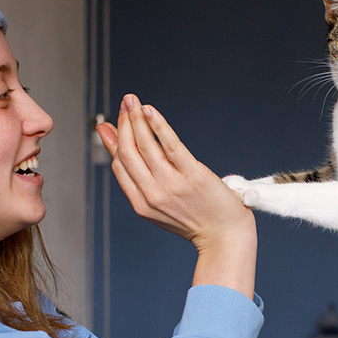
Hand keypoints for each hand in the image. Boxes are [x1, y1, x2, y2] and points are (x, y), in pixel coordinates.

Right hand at [96, 94, 256, 296]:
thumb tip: (128, 159)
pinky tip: (149, 110)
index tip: (113, 121)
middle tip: (126, 102)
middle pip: (128, 153)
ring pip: (145, 145)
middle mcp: (153, 195)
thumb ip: (143, 181)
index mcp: (142, 204)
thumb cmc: (195, 218)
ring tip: (133, 101)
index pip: (120, 165)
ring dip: (136, 119)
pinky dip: (157, 125)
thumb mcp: (160, 205)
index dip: (113, 140)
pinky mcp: (193, 175)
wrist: (224, 236)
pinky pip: (170, 145)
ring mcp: (172, 185)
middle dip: (123, 124)